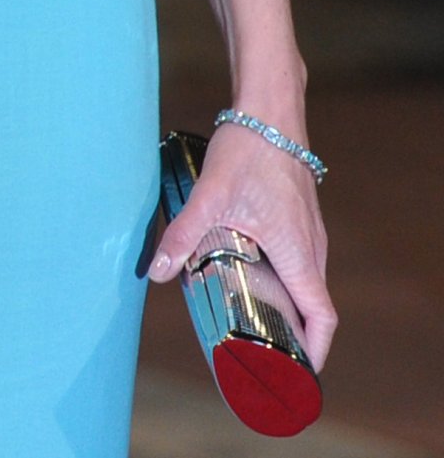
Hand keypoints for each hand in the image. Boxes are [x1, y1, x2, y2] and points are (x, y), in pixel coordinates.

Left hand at [148, 119, 336, 371]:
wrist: (269, 106)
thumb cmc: (248, 149)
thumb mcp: (210, 195)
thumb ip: (183, 235)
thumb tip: (156, 272)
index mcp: (298, 251)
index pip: (322, 317)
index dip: (313, 351)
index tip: (294, 371)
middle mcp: (313, 245)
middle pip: (316, 305)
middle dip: (297, 336)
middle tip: (267, 355)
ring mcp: (312, 228)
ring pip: (311, 281)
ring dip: (293, 306)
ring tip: (259, 321)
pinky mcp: (303, 213)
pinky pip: (305, 259)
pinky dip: (291, 279)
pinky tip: (258, 273)